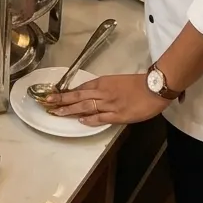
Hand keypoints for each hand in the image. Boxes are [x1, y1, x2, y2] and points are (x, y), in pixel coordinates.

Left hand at [38, 73, 170, 126]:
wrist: (154, 87)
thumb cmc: (138, 83)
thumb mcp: (118, 81)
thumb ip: (105, 87)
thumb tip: (94, 93)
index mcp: (103, 82)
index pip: (81, 87)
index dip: (68, 92)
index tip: (56, 95)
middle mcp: (103, 92)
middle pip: (78, 96)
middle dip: (62, 99)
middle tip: (47, 102)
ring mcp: (109, 104)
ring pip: (85, 106)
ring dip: (70, 109)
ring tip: (57, 112)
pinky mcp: (118, 115)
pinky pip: (100, 117)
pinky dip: (90, 119)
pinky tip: (80, 121)